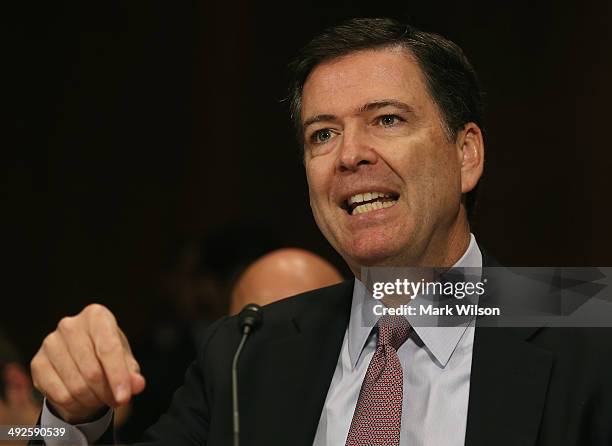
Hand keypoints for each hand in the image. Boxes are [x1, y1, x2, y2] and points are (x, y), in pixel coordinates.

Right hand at [30, 304, 145, 423]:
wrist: (80, 359)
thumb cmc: (108, 356)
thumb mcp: (125, 361)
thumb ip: (132, 373)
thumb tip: (137, 384)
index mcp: (96, 316)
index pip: (108, 349)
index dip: (118, 376)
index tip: (124, 397)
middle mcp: (70, 325)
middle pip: (92, 370)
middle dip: (107, 392)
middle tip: (116, 401)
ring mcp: (50, 342)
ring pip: (76, 385)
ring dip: (92, 400)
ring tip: (100, 398)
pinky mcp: (37, 362)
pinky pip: (60, 394)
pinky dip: (75, 404)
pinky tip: (82, 400)